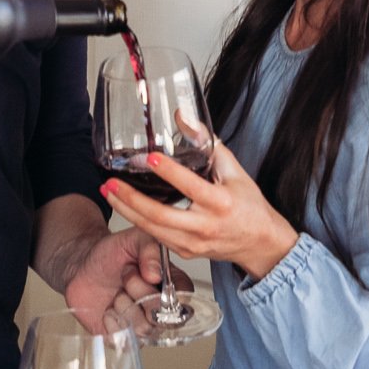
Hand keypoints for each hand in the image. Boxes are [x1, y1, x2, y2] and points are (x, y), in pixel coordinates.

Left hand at [62, 227, 193, 333]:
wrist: (82, 267)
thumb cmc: (111, 254)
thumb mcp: (134, 239)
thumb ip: (150, 249)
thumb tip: (156, 274)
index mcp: (172, 285)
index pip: (184, 299)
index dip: (165, 290)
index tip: (148, 274)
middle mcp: (161, 309)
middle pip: (162, 316)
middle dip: (138, 292)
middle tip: (127, 276)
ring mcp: (144, 325)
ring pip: (144, 329)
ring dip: (124, 306)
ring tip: (118, 293)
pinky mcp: (124, 338)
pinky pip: (124, 340)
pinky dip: (111, 322)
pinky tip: (108, 309)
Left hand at [100, 140, 298, 282]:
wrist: (260, 243)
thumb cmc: (249, 205)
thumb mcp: (234, 170)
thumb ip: (207, 143)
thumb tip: (183, 116)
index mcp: (220, 203)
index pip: (190, 186)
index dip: (169, 172)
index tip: (149, 158)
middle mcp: (205, 226)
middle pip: (160, 215)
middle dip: (131, 199)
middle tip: (110, 182)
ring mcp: (193, 243)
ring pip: (152, 229)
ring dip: (126, 210)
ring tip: (108, 193)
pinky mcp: (185, 252)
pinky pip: (156, 237)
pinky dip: (137, 221)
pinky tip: (124, 207)